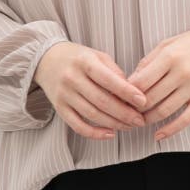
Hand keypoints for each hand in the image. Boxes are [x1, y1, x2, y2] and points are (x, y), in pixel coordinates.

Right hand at [34, 42, 148, 139]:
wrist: (46, 60)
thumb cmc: (78, 58)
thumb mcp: (97, 56)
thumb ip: (114, 72)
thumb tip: (132, 91)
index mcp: (84, 62)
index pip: (108, 79)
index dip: (127, 92)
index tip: (143, 101)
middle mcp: (72, 78)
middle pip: (101, 101)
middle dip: (124, 113)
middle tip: (140, 120)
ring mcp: (64, 95)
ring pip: (92, 115)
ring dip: (114, 124)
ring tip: (130, 126)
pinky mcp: (59, 108)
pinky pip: (78, 126)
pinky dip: (95, 133)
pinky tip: (110, 133)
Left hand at [125, 17, 189, 141]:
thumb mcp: (170, 43)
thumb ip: (149, 60)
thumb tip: (131, 80)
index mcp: (170, 56)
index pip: (141, 81)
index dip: (127, 92)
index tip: (122, 96)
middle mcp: (182, 72)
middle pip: (150, 98)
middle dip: (135, 108)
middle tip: (128, 111)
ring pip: (164, 111)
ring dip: (148, 119)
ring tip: (140, 120)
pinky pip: (185, 120)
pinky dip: (169, 131)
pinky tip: (158, 135)